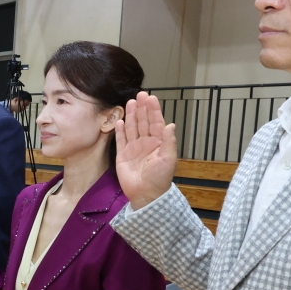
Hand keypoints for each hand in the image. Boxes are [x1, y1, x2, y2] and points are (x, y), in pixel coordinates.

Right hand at [115, 91, 176, 208]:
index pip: (156, 123)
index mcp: (158, 143)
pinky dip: (120, 130)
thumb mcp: (168, 159)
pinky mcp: (122, 155)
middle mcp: (146, 143)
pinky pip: (121, 140)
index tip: (151, 98)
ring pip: (132, 128)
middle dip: (142, 108)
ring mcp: (133, 148)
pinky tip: (120, 120)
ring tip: (130, 102)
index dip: (154, 110)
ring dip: (131, 115)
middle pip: (143, 122)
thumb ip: (169, 141)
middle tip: (140, 94)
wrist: (146, 195)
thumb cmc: (160, 178)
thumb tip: (170, 124)